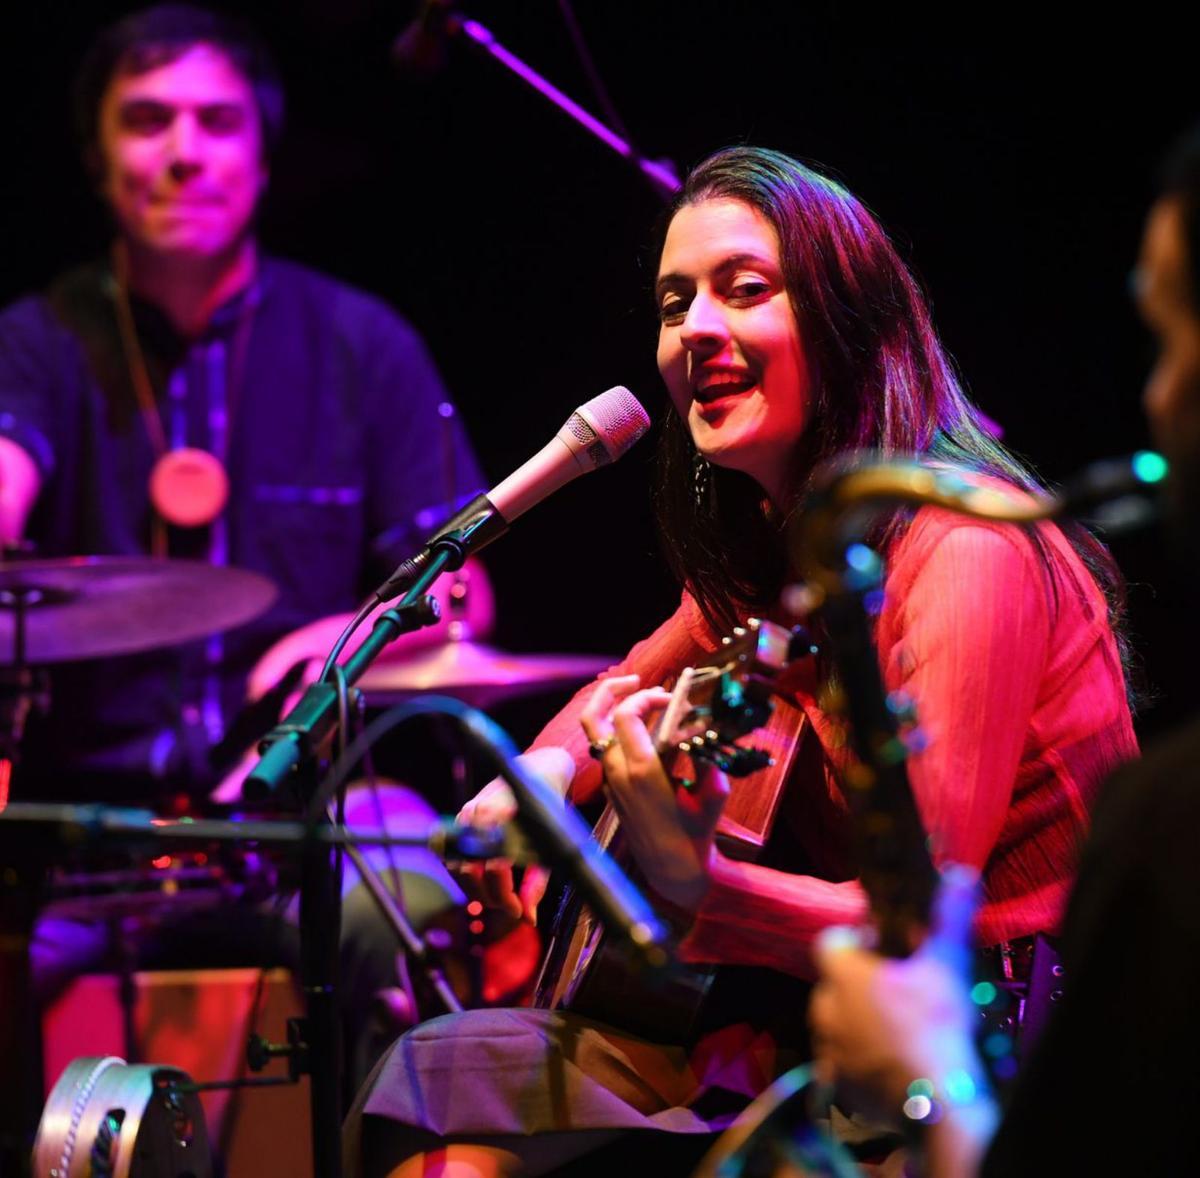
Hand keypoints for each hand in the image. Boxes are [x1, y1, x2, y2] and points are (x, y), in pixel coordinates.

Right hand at [451, 746, 572, 923]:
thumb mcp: (547, 848)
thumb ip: (535, 885)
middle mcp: (481, 815)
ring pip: (457, 865)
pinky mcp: (461, 816)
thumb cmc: (547, 810)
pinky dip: (466, 873)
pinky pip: (455, 853)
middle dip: (488, 896)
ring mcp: (467, 814)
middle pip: (469, 872)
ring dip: (475, 887)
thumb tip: (528, 919)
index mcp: (505, 821)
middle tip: (508, 905)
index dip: (504, 898)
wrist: (538, 772)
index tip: (518, 911)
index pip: (495, 870)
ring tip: (497, 895)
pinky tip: (484, 881)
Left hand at [579, 674, 728, 910]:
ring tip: (637, 697)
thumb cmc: (695, 834)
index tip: (672, 698)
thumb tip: (701, 727)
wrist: (673, 870)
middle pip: (596, 717)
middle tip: (638, 681)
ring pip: (595, 732)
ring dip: (611, 708)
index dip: (648, 697)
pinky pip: (606, 749)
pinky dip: (618, 730)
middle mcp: (618, 772)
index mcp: (640, 770)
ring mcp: (611, 780)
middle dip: (614, 691)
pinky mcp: (612, 788)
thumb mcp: (712, 794)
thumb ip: (706, 758)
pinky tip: (644, 728)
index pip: (628, 715)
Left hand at [809, 865, 985, 1115]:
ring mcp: (826, 1048)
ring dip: (861, 1025)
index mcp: (841, 972)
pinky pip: (842, 1064)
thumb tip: (961, 874)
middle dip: (861, 986)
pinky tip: (893, 1066)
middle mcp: (823, 1006)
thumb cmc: (935, 1024)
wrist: (936, 1101)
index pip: (829, 942)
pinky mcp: (835, 1085)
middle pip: (835, 984)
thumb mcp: (945, 963)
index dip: (855, 943)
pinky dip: (861, 1063)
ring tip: (901, 1034)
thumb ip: (948, 916)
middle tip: (901, 996)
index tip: (884, 952)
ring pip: (839, 1024)